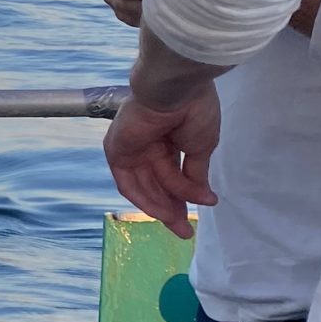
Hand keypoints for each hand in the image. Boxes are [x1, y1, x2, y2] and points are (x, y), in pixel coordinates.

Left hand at [103, 87, 220, 238]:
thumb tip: (205, 198)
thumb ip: (195, 175)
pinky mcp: (116, 150)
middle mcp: (147, 145)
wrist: (176, 90)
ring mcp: (131, 148)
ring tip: (181, 223)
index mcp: (168, 139)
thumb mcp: (200, 148)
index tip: (202, 212)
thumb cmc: (193, 110)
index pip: (172, 175)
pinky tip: (163, 211)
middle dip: (172, 208)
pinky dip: (145, 198)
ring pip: (144, 187)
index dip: (186, 196)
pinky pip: (128, 182)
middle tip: (186, 231)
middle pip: (156, 185)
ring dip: (161, 207)